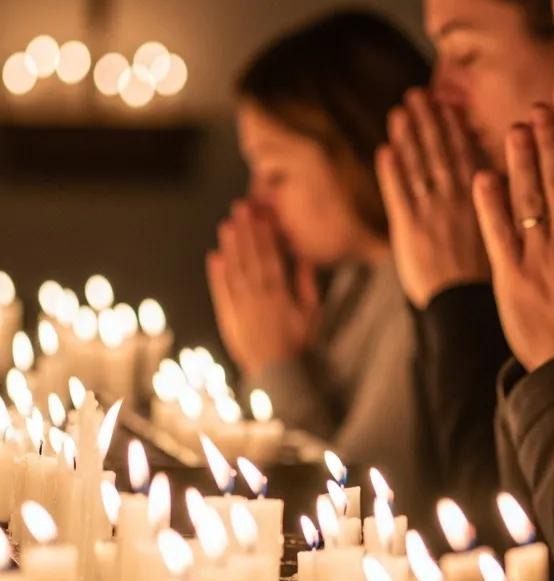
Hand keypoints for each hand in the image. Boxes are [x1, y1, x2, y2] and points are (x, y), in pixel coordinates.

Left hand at [206, 200, 319, 373]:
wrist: (276, 371)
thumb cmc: (298, 341)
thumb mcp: (312, 313)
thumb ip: (307, 284)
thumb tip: (303, 258)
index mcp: (280, 294)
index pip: (271, 258)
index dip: (266, 235)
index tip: (262, 216)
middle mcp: (258, 297)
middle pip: (251, 259)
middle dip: (246, 232)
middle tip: (240, 209)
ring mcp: (240, 306)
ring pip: (234, 271)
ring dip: (230, 247)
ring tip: (226, 225)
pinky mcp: (227, 316)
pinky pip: (221, 292)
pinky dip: (216, 274)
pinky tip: (214, 256)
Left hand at [376, 89, 489, 308]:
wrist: (467, 305)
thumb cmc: (488, 276)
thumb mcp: (502, 231)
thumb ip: (497, 202)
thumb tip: (501, 174)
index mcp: (480, 197)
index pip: (464, 153)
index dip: (452, 127)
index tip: (445, 105)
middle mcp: (455, 197)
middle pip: (439, 151)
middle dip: (428, 120)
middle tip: (418, 95)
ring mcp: (430, 210)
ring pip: (418, 165)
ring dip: (408, 136)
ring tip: (400, 111)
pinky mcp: (408, 227)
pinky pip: (398, 192)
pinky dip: (391, 170)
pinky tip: (385, 150)